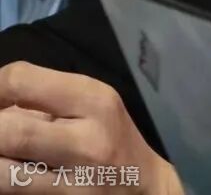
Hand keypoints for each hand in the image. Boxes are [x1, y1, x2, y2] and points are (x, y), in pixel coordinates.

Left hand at [0, 63, 181, 193]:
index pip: (22, 80)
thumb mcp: (90, 105)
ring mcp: (73, 181)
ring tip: (2, 152)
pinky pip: (13, 193)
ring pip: (2, 174)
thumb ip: (45, 99)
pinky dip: (1, 182)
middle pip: (7, 129)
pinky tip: (7, 172)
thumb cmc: (111, 137)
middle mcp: (86, 139)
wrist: (142, 188)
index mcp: (92, 99)